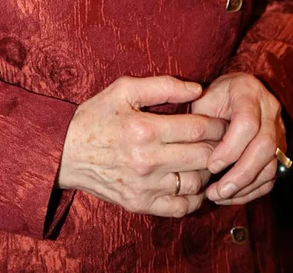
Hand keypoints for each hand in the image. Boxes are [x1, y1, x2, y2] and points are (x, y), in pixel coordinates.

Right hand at [58, 75, 226, 217]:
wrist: (64, 152)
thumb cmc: (96, 116)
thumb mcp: (124, 89)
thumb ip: (163, 85)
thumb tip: (198, 88)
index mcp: (145, 129)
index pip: (198, 129)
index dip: (219, 125)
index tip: (227, 122)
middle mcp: (147, 160)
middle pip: (203, 157)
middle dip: (221, 147)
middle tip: (227, 140)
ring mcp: (144, 186)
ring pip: (196, 183)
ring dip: (209, 171)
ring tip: (209, 159)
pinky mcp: (140, 205)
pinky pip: (180, 207)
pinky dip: (194, 197)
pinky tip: (193, 182)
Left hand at [190, 73, 284, 206]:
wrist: (236, 91)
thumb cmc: (214, 98)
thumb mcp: (203, 99)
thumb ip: (200, 121)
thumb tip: (192, 154)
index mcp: (248, 92)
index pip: (247, 123)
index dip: (230, 148)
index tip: (211, 165)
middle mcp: (269, 109)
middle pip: (264, 147)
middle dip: (240, 174)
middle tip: (217, 191)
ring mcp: (278, 130)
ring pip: (271, 165)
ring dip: (245, 187)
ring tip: (219, 196)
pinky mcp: (279, 150)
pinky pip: (271, 176)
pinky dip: (252, 191)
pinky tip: (231, 196)